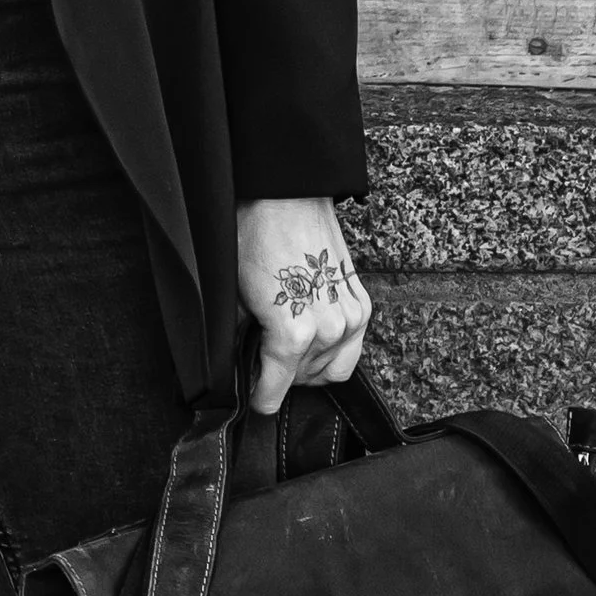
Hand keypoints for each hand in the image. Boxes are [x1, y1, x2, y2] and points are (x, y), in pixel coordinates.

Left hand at [235, 196, 372, 414]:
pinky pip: (353, 348)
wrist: (286, 198)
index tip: (253, 396)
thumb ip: (237, 340)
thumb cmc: (256, 237)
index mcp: (292, 335)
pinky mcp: (362, 304)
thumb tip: (236, 365)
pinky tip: (312, 331)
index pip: (274, 393)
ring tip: (287, 343)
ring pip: (332, 371)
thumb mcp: (234, 296)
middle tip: (263, 354)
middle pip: (302, 382)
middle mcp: (328, 332)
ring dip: (309, 365)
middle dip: (281, 375)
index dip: (258, 397)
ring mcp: (350, 318)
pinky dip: (333, 349)